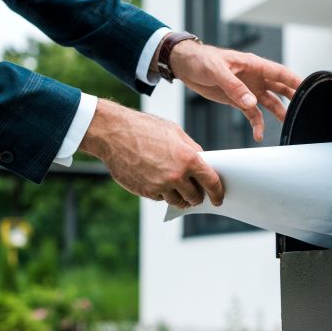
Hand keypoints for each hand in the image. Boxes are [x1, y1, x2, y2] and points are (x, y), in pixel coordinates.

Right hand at [79, 99, 221, 208]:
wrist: (113, 133)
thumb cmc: (145, 128)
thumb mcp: (175, 132)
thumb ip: (192, 149)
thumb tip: (203, 163)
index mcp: (188, 159)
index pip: (212, 182)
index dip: (218, 193)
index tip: (218, 199)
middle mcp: (176, 176)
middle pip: (195, 197)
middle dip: (197, 196)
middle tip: (196, 193)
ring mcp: (160, 186)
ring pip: (178, 201)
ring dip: (181, 198)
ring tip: (178, 189)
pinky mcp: (145, 192)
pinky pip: (160, 198)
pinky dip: (163, 193)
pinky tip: (158, 181)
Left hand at [166, 39, 302, 141]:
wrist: (185, 65)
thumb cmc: (201, 60)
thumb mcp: (217, 71)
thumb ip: (235, 87)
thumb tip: (252, 103)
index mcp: (254, 65)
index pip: (280, 73)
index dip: (296, 81)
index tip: (310, 89)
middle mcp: (255, 78)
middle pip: (281, 89)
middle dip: (294, 99)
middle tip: (305, 110)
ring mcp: (248, 90)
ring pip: (270, 103)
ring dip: (278, 114)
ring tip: (288, 127)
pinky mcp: (238, 100)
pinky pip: (252, 114)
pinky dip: (257, 124)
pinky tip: (258, 135)